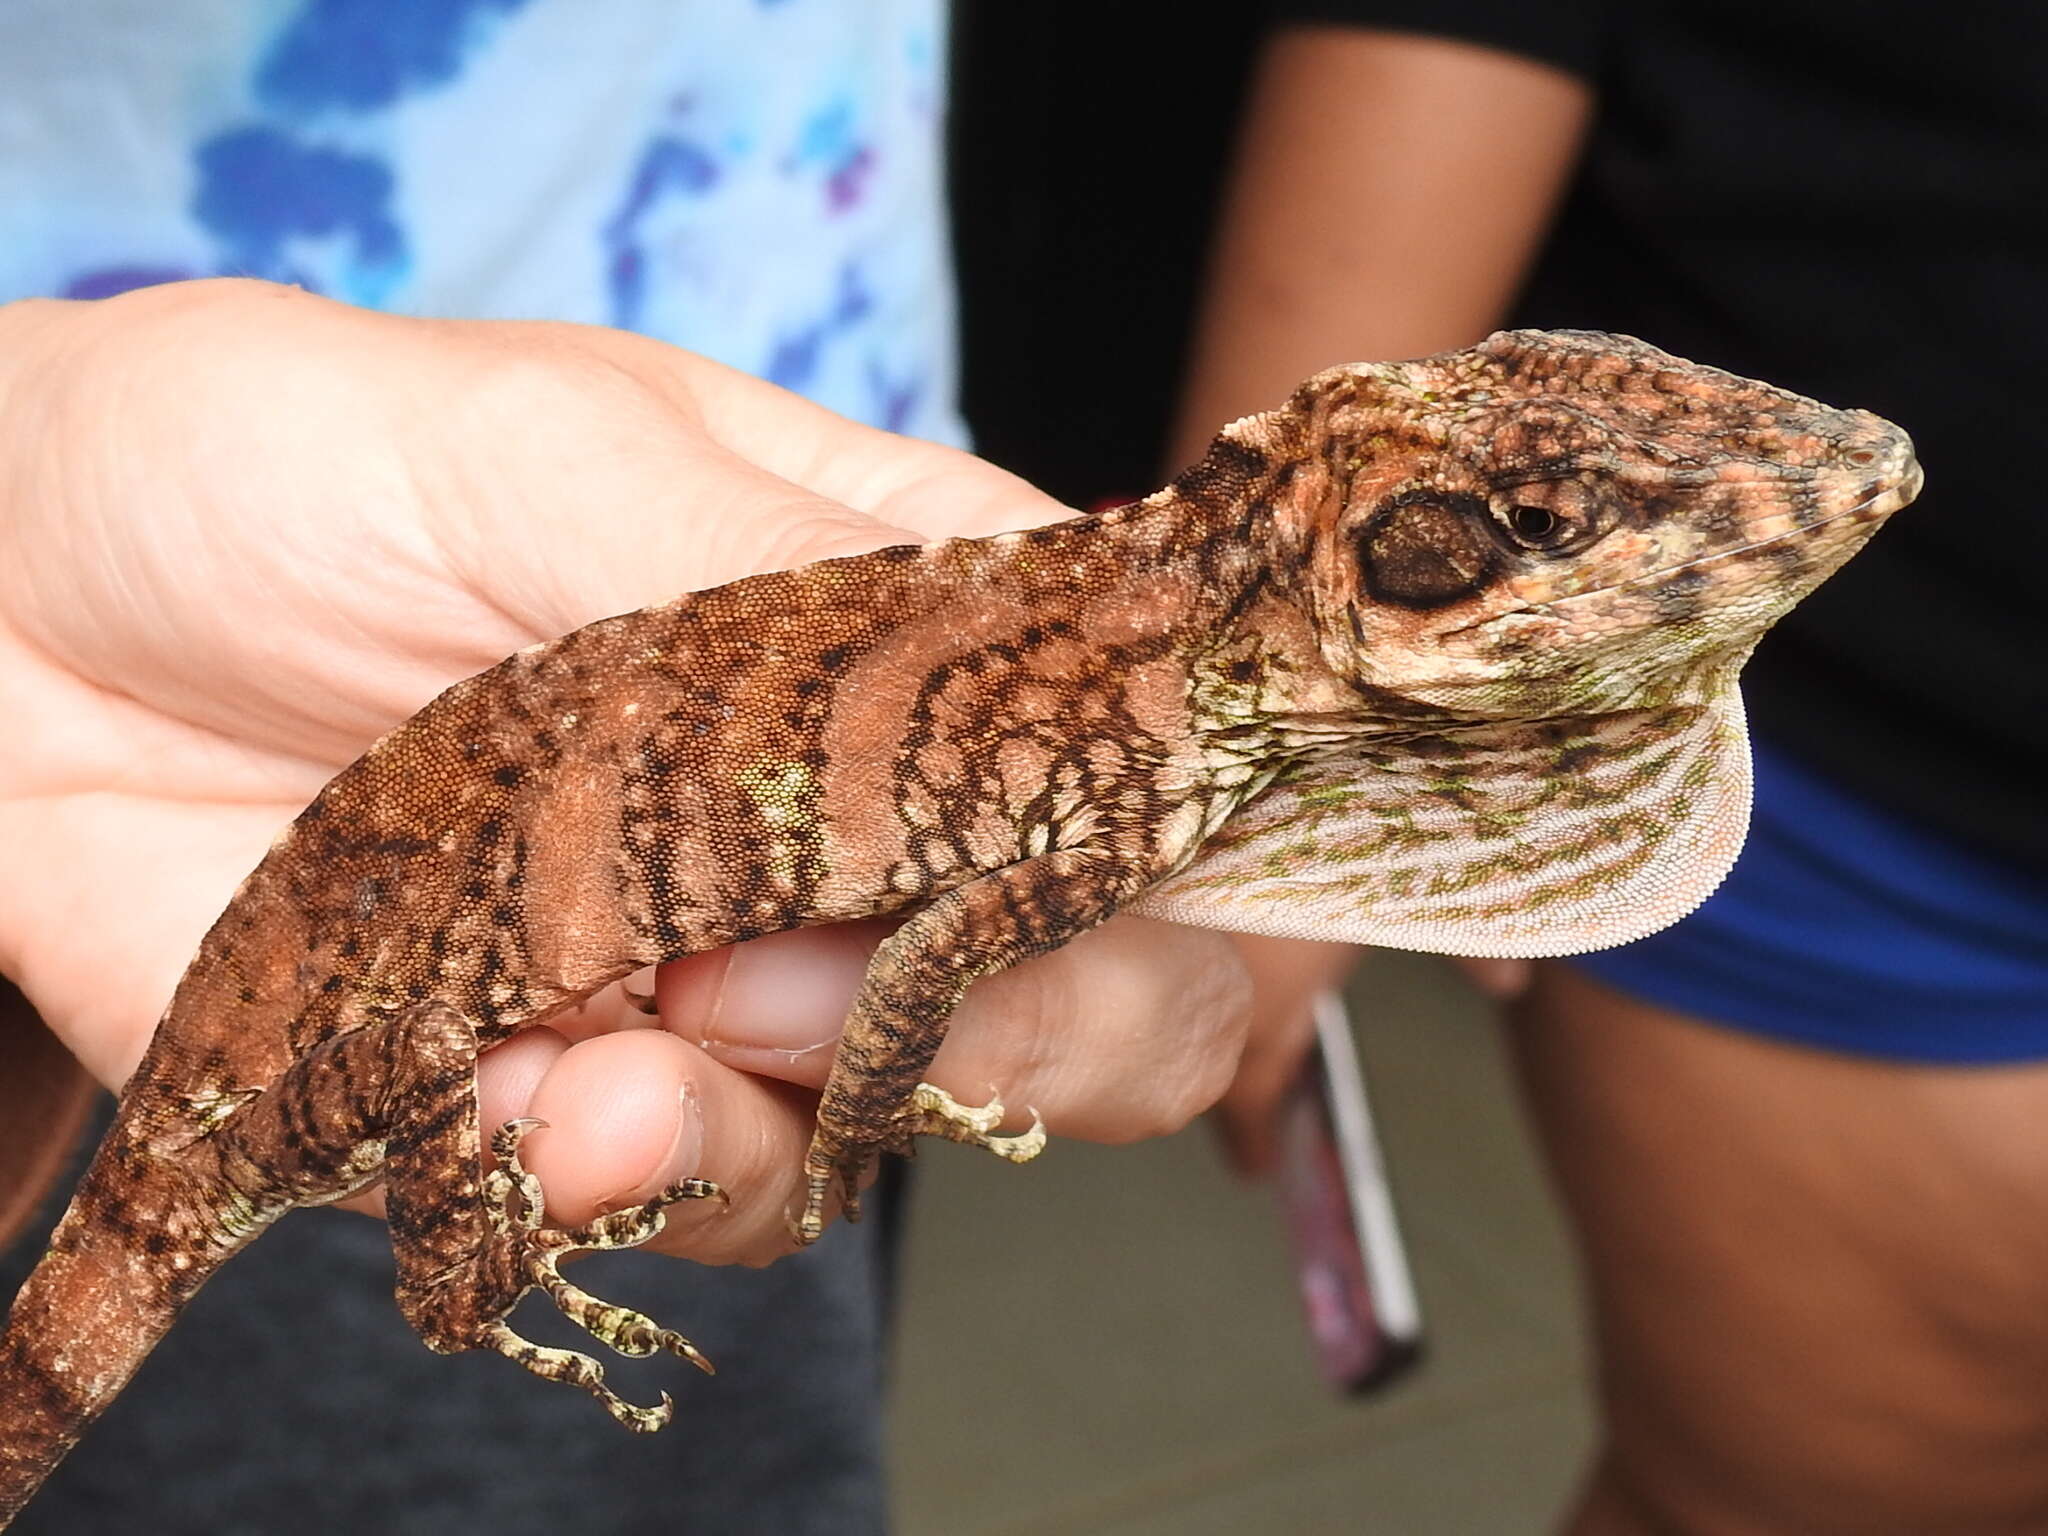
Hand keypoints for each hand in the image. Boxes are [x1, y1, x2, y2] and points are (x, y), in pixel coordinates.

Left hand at [0, 278, 1337, 1263]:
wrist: (8, 619)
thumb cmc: (281, 463)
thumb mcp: (544, 449)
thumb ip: (781, 592)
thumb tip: (1003, 741)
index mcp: (900, 620)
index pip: (1140, 753)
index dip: (1177, 851)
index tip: (1082, 883)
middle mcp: (847, 811)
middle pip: (1090, 979)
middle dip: (1020, 1025)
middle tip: (840, 984)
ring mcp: (721, 961)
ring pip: (886, 1118)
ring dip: (771, 1118)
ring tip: (597, 1056)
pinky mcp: (568, 1081)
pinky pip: (672, 1188)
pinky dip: (614, 1176)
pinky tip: (506, 1101)